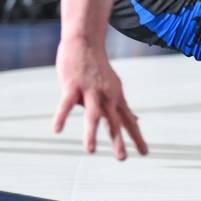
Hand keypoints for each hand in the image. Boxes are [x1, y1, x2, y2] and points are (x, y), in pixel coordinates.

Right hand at [53, 39, 147, 160]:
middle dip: (118, 140)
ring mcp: (90, 90)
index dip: (137, 137)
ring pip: (92, 114)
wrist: (85, 42)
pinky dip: (61, 116)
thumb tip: (135, 121)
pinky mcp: (72, 85)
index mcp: (116, 98)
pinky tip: (56, 130)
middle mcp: (106, 96)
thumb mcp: (114, 88)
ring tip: (90, 151)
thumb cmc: (98, 68)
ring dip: (92, 133)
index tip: (145, 153)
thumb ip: (122, 107)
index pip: (129, 121)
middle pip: (114, 121)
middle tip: (122, 159)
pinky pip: (66, 104)